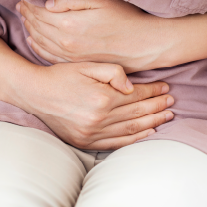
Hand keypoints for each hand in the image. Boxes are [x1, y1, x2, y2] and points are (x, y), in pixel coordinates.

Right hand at [11, 62, 173, 149]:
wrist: (34, 93)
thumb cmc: (60, 75)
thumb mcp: (86, 64)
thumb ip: (112, 72)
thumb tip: (131, 86)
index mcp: (101, 97)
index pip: (135, 95)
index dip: (153, 91)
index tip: (165, 88)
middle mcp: (99, 118)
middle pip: (137, 113)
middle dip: (157, 106)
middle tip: (172, 102)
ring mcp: (92, 132)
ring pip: (131, 129)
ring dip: (152, 123)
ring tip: (166, 116)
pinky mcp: (85, 141)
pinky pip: (116, 143)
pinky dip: (134, 139)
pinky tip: (148, 133)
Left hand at [17, 0, 167, 72]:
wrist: (143, 45)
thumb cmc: (126, 18)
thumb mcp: (100, 0)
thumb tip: (48, 3)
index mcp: (69, 24)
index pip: (39, 11)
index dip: (29, 2)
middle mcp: (66, 43)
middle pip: (37, 26)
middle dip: (26, 14)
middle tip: (20, 4)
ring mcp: (70, 56)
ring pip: (40, 41)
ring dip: (30, 28)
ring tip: (24, 17)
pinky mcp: (76, 63)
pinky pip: (49, 56)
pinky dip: (37, 47)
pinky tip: (33, 40)